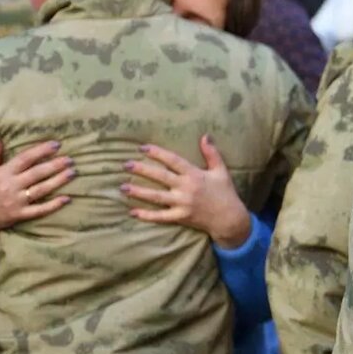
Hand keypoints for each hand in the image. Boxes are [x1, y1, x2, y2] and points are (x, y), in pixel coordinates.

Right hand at [0, 137, 72, 257]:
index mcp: (4, 173)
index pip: (25, 159)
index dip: (41, 151)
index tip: (56, 144)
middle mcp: (11, 186)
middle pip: (37, 173)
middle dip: (55, 165)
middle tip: (70, 159)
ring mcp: (17, 201)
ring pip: (41, 189)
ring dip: (58, 181)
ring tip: (73, 173)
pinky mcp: (21, 215)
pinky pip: (39, 210)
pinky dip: (53, 205)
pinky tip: (67, 199)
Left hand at [122, 135, 250, 249]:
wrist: (229, 218)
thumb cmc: (225, 192)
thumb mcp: (221, 170)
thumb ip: (212, 153)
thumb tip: (205, 136)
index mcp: (195, 174)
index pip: (173, 160)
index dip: (157, 153)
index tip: (142, 148)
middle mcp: (186, 188)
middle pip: (161, 177)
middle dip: (142, 170)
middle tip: (126, 165)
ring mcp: (182, 204)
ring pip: (156, 197)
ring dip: (139, 192)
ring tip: (123, 188)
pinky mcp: (181, 217)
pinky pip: (161, 216)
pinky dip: (146, 215)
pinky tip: (132, 212)